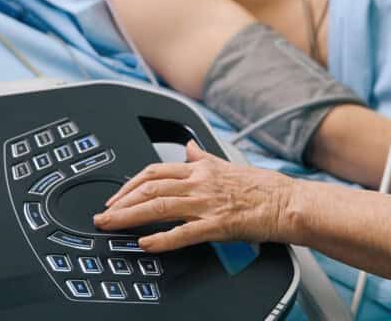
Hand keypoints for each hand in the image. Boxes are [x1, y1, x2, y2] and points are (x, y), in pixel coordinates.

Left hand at [94, 141, 294, 251]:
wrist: (287, 202)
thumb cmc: (263, 187)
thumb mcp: (227, 164)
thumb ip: (202, 157)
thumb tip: (187, 146)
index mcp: (201, 169)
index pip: (155, 171)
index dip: (129, 184)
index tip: (115, 197)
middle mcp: (200, 183)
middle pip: (150, 187)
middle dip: (120, 202)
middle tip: (102, 216)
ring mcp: (207, 203)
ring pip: (159, 206)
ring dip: (130, 217)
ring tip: (111, 226)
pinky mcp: (217, 225)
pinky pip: (183, 233)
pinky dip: (161, 239)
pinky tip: (145, 244)